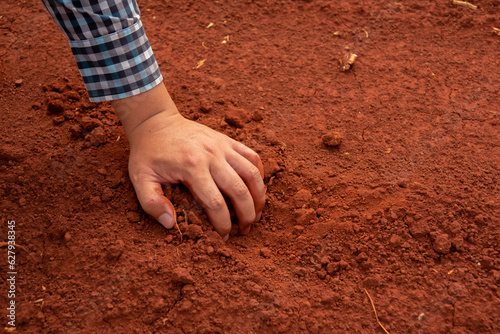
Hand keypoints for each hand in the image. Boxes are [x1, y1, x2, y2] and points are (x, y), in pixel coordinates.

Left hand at [112, 83, 265, 239]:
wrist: (155, 122)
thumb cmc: (148, 153)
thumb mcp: (140, 178)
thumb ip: (151, 202)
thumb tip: (170, 224)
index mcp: (192, 167)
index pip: (215, 203)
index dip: (223, 224)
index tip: (224, 236)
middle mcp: (212, 155)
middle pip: (240, 191)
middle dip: (247, 215)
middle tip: (245, 230)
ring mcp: (223, 146)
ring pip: (252, 174)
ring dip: (259, 197)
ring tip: (257, 214)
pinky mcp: (228, 141)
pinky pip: (252, 157)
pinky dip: (259, 174)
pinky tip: (255, 189)